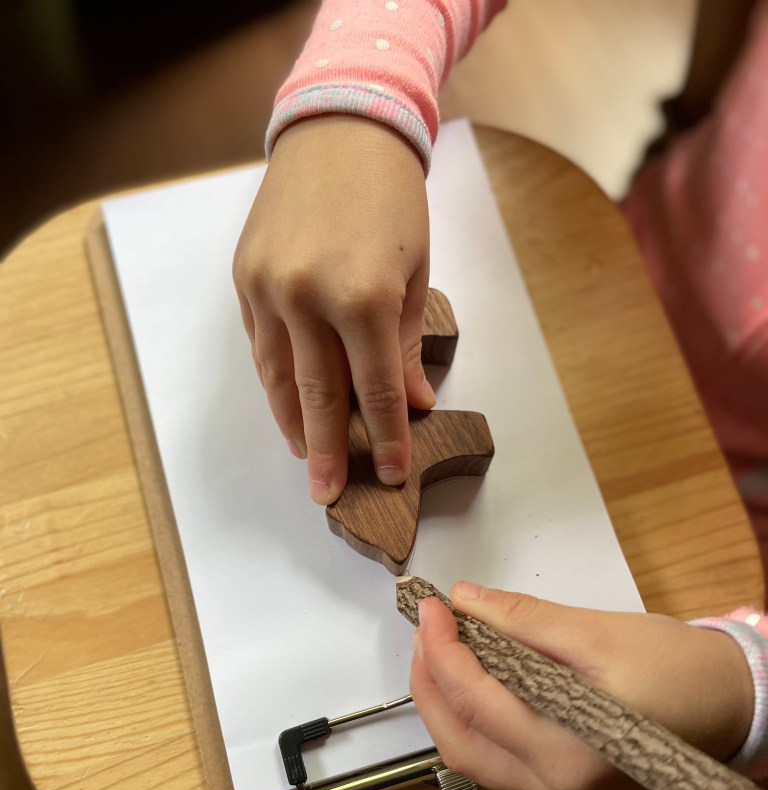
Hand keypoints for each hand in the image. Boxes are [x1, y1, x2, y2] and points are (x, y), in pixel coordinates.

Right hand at [233, 115, 433, 503]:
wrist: (339, 133)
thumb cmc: (391, 199)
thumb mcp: (416, 272)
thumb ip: (407, 344)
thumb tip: (411, 402)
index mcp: (366, 296)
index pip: (376, 389)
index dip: (385, 436)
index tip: (390, 472)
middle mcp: (310, 297)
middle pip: (319, 397)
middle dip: (328, 452)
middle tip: (329, 495)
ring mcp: (270, 288)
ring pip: (280, 377)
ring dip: (293, 424)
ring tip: (304, 458)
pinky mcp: (245, 278)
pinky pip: (261, 346)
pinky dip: (274, 382)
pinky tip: (287, 407)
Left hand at [410, 583, 754, 789]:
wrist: (730, 705)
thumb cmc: (676, 668)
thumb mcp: (597, 633)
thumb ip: (522, 619)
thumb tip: (464, 600)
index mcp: (571, 758)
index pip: (478, 704)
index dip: (443, 651)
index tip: (430, 607)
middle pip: (462, 743)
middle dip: (432, 682)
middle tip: (426, 630)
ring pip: (475, 758)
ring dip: (447, 703)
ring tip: (439, 650)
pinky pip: (500, 763)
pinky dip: (477, 721)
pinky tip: (470, 681)